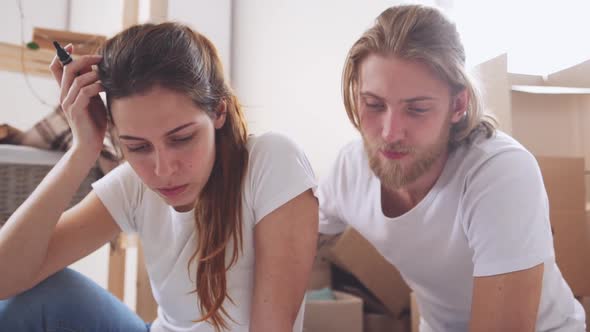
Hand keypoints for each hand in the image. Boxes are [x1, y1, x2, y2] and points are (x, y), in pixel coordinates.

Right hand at [49, 44, 105, 159]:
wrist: (90, 145)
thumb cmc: (94, 122)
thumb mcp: (93, 100)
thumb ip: (91, 85)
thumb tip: (96, 68)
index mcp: (65, 91)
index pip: (55, 68)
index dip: (61, 55)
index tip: (71, 46)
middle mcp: (63, 95)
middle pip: (67, 69)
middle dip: (83, 59)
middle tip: (100, 58)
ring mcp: (68, 103)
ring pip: (76, 80)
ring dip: (93, 74)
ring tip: (106, 75)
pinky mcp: (76, 111)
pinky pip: (84, 93)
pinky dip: (96, 86)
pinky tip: (105, 87)